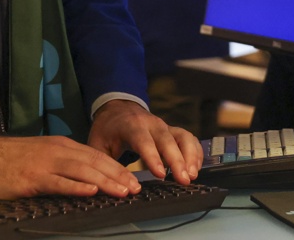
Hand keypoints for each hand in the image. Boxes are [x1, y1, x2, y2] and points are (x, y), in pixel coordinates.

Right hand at [0, 130, 141, 199]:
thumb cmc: (12, 158)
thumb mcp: (43, 155)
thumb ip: (63, 164)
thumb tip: (86, 179)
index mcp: (62, 146)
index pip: (97, 156)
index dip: (117, 168)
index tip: (133, 180)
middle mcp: (58, 151)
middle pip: (95, 163)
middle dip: (118, 176)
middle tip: (136, 188)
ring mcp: (47, 164)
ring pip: (82, 172)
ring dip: (105, 182)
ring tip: (122, 191)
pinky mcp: (33, 178)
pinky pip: (59, 182)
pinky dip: (77, 187)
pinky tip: (91, 192)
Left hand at [87, 99, 203, 184]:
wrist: (117, 108)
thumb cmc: (107, 129)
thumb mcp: (97, 143)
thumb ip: (103, 163)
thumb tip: (109, 185)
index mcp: (131, 125)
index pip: (143, 141)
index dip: (153, 157)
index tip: (161, 174)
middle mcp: (151, 124)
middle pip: (168, 139)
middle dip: (178, 160)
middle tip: (185, 179)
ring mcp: (164, 126)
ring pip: (183, 136)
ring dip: (190, 155)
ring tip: (192, 175)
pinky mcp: (172, 131)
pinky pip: (189, 138)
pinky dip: (195, 152)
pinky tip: (196, 168)